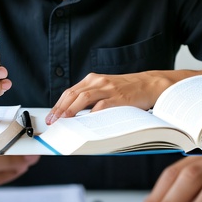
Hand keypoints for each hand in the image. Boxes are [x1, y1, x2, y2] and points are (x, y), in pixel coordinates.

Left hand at [45, 70, 178, 124]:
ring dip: (70, 111)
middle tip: (53, 121)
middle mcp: (98, 81)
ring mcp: (108, 88)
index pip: (69, 92)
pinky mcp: (118, 97)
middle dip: (60, 109)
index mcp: (92, 79)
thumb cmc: (127, 89)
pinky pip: (101, 106)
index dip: (58, 104)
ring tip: (63, 121)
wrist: (149, 84)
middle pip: (72, 94)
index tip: (51, 116)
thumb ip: (91, 96)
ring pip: (83, 98)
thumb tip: (73, 113)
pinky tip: (84, 122)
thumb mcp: (106, 88)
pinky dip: (90, 114)